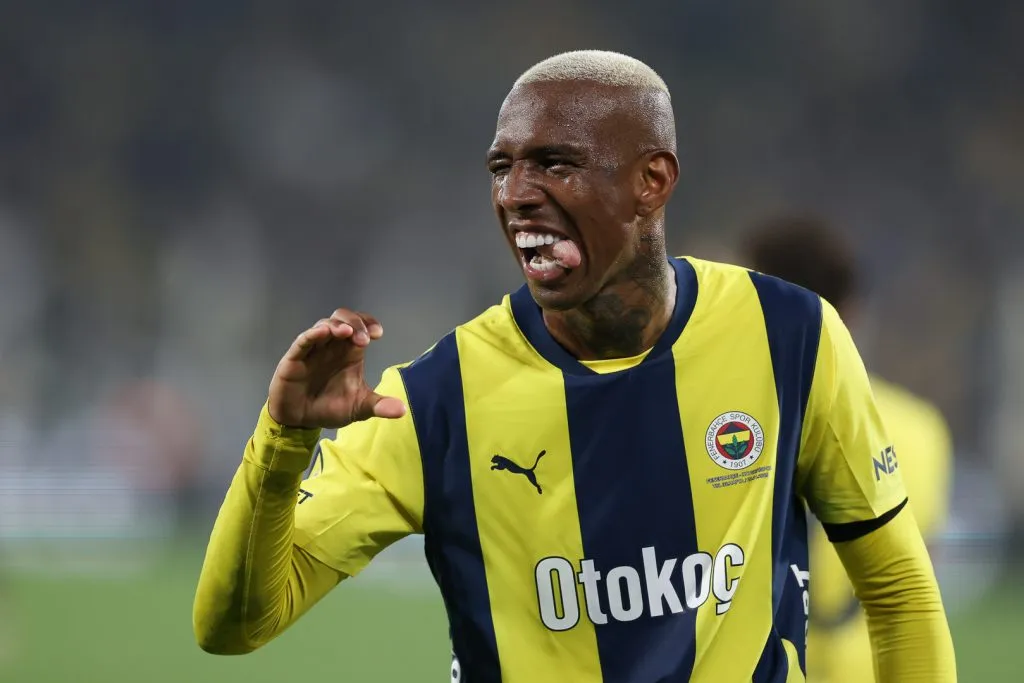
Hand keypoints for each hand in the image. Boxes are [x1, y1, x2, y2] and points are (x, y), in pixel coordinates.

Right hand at [267, 309, 405, 428]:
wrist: (300, 421)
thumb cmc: (329, 407)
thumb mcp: (359, 408)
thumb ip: (379, 406)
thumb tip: (403, 411)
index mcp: (348, 352)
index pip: (360, 326)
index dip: (369, 323)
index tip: (378, 333)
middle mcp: (332, 346)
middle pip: (343, 319)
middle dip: (356, 323)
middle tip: (364, 339)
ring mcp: (313, 350)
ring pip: (323, 324)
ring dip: (336, 325)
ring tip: (348, 333)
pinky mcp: (295, 358)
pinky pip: (303, 341)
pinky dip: (313, 334)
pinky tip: (323, 332)